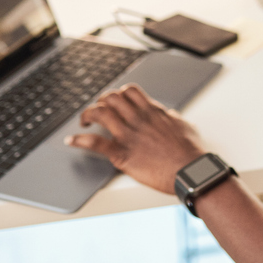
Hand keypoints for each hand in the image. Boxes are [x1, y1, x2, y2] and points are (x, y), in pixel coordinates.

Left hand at [65, 84, 205, 193]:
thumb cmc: (190, 152)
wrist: (190, 171)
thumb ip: (170, 118)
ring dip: (87, 115)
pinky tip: (72, 141)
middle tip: (97, 112)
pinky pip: (95, 142)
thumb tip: (166, 115)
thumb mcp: (184, 125)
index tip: (114, 102)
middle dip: (101, 102)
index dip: (117, 94)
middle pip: (111, 97)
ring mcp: (128, 135)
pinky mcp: (122, 154)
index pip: (129, 91)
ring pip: (99, 113)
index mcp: (153, 111)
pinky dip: (79, 140)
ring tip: (84, 122)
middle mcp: (138, 119)